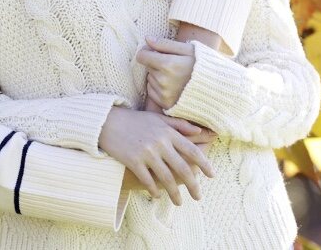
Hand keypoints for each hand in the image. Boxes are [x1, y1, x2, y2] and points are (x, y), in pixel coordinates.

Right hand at [99, 107, 214, 204]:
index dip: (204, 164)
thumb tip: (199, 131)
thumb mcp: (159, 118)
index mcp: (168, 132)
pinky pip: (148, 180)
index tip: (212, 175)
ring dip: (174, 193)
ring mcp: (146, 153)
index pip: (192, 150)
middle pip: (182, 168)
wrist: (108, 122)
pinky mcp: (133, 161)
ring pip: (166, 178)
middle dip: (193, 185)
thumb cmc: (136, 121)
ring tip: (179, 202)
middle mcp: (160, 143)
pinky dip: (154, 190)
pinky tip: (158, 195)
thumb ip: (180, 124)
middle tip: (198, 196)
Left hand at [136, 37, 195, 109]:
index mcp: (168, 64)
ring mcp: (164, 94)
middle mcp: (163, 80)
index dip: (147, 51)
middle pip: (147, 67)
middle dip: (155, 64)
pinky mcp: (165, 104)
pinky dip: (159, 88)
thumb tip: (147, 39)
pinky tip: (173, 86)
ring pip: (150, 79)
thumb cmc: (202, 65)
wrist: (216, 88)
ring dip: (157, 76)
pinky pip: (152, 92)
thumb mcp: (187, 49)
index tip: (154, 51)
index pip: (141, 56)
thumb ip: (164, 44)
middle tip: (172, 65)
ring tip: (175, 76)